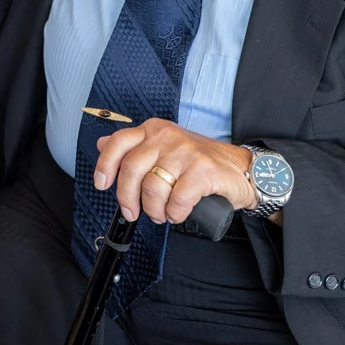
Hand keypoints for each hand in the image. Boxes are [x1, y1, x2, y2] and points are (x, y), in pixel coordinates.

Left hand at [92, 118, 255, 224]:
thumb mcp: (164, 149)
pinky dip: (175, 212)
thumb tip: (102, 144)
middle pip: (131, 169)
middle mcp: (167, 136)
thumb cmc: (200, 163)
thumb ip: (135, 147)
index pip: (118, 142)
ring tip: (162, 214)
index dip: (105, 165)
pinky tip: (179, 213)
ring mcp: (186, 152)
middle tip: (134, 213)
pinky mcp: (203, 170)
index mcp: (154, 130)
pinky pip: (177, 198)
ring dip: (154, 209)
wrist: (243, 169)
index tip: (101, 184)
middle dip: (128, 198)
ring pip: (152, 187)